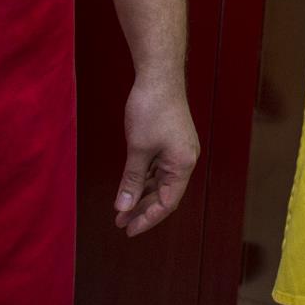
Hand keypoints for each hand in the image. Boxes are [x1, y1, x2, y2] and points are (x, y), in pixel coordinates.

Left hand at [114, 77, 199, 236]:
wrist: (159, 76)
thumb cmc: (151, 110)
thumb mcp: (138, 149)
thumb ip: (131, 181)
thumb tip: (123, 207)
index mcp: (183, 164)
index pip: (167, 203)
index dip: (147, 218)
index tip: (128, 229)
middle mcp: (184, 160)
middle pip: (165, 194)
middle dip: (142, 209)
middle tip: (120, 221)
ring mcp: (178, 150)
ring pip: (160, 182)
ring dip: (142, 195)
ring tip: (121, 207)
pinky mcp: (171, 141)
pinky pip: (158, 168)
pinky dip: (144, 179)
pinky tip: (130, 185)